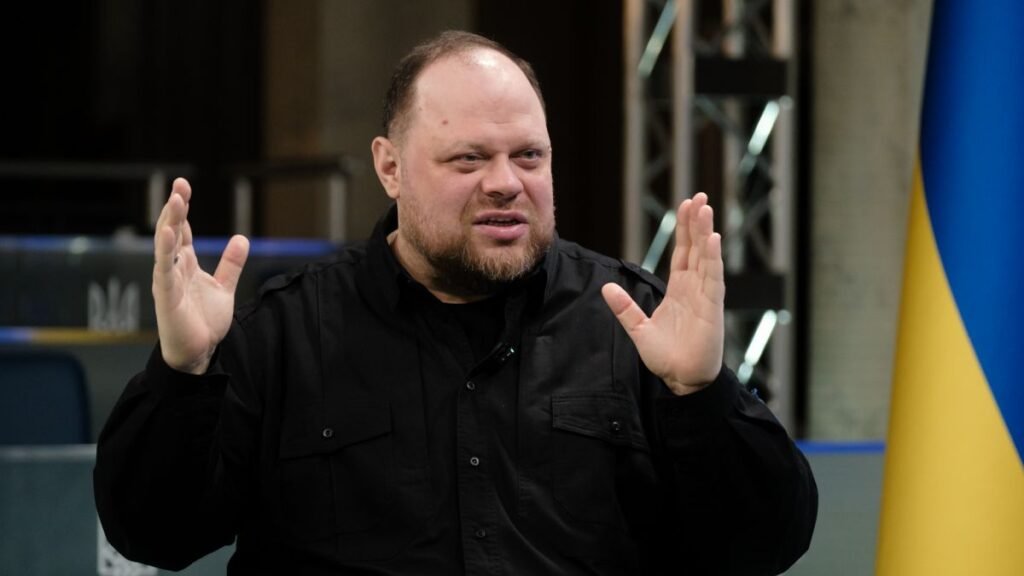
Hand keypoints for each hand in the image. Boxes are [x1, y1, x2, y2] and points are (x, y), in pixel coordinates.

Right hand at [153, 178, 249, 373]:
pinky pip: (164, 270)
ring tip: (175, 200)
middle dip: (175, 208)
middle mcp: (174, 268)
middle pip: (172, 231)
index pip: (183, 230)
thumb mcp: (224, 287)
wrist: (199, 353)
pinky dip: (165, 252)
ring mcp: (168, 281)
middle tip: (179, 184)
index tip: (183, 187)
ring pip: (166, 246)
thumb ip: (231, 264)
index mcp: (186, 264)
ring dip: (170, 222)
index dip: (183, 209)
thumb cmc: (204, 322)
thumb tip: (242, 238)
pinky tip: (168, 234)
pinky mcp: (166, 296)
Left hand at [602, 192, 724, 394]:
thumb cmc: (665, 357)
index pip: (683, 252)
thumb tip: (606, 287)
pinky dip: (713, 258)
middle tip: (699, 196)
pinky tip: (712, 239)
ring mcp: (705, 295)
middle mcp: (695, 288)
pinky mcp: (712, 307)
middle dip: (697, 222)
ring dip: (705, 233)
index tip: (685, 206)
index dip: (684, 230)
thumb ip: (624, 308)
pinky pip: (713, 277)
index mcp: (680, 290)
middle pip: (696, 248)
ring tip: (705, 209)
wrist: (681, 379)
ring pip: (706, 257)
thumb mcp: (638, 329)